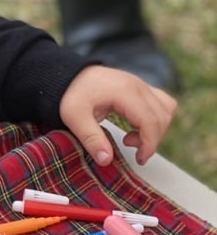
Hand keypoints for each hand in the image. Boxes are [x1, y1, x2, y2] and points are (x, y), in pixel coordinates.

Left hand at [58, 65, 176, 166]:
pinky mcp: (140, 87)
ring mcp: (141, 84)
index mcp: (125, 92)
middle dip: (152, 139)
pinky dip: (155, 118)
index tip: (139, 158)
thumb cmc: (71, 93)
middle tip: (131, 149)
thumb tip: (106, 160)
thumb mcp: (74, 118)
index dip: (149, 144)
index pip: (150, 121)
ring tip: (131, 137)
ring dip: (156, 128)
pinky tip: (135, 126)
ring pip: (166, 109)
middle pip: (162, 117)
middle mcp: (138, 85)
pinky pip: (161, 102)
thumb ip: (91, 139)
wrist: (68, 74)